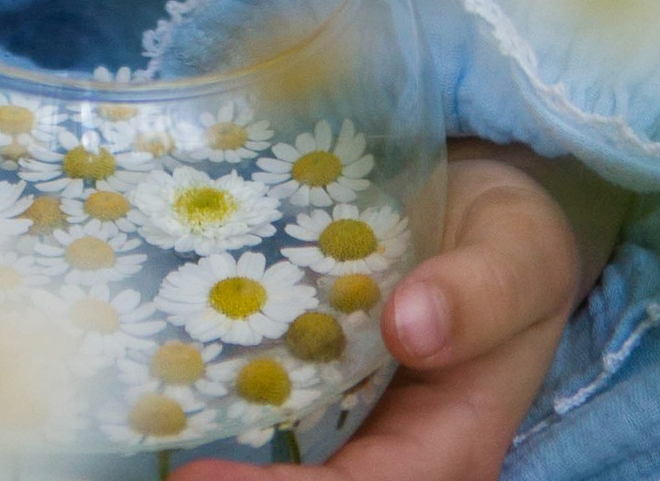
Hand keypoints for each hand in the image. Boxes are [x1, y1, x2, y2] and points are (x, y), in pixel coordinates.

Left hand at [185, 148, 598, 480]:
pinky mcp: (314, 378)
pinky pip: (262, 408)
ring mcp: (349, 419)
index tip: (199, 479)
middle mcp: (393, 451)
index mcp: (450, 444)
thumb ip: (480, 291)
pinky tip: (158, 380)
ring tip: (140, 422)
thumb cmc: (514, 237)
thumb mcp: (519, 252)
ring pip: (282, 464)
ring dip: (221, 455)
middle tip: (159, 464)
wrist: (499, 206)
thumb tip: (411, 326)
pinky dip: (212, 404)